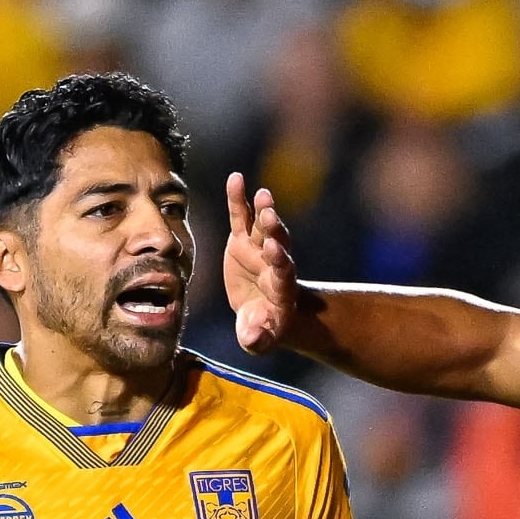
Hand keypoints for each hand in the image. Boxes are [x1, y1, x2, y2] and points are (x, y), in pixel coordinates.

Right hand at [224, 173, 303, 354]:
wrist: (262, 312)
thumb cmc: (263, 329)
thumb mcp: (259, 340)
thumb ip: (255, 338)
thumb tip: (250, 337)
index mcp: (281, 288)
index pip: (283, 272)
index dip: (279, 261)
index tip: (272, 250)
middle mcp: (274, 264)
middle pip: (278, 244)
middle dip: (274, 231)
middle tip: (270, 216)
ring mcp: (259, 249)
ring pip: (263, 227)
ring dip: (264, 210)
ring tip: (261, 194)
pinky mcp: (243, 241)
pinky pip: (241, 217)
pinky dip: (238, 198)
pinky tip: (236, 178)